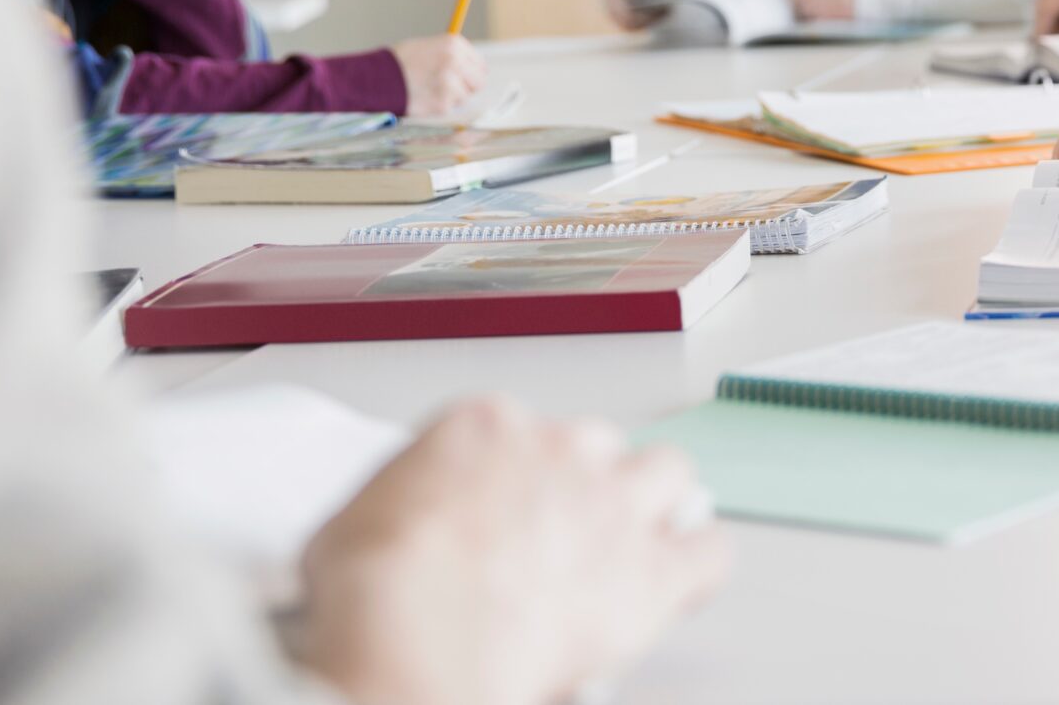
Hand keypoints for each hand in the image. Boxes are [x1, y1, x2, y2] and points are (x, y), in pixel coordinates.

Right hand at [300, 398, 728, 704]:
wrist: (417, 632)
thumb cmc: (376, 591)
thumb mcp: (350, 523)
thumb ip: (397, 508)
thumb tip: (391, 530)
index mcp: (486, 426)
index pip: (517, 432)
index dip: (514, 476)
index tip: (504, 509)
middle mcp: (559, 448)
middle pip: (596, 446)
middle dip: (585, 483)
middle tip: (565, 531)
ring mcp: (613, 504)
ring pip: (667, 474)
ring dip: (655, 504)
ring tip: (637, 540)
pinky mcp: (651, 570)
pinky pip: (708, 551)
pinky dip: (698, 565)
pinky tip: (682, 582)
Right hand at [391, 35, 487, 115]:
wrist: (376, 78)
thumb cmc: (399, 62)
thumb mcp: (427, 47)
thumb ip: (450, 56)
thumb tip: (468, 69)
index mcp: (454, 44)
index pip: (479, 64)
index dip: (471, 73)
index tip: (465, 78)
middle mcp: (456, 62)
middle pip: (478, 82)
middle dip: (466, 87)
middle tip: (450, 89)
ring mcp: (451, 83)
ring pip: (464, 97)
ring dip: (451, 98)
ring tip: (430, 91)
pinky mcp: (443, 103)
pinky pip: (449, 108)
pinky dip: (439, 107)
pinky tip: (424, 98)